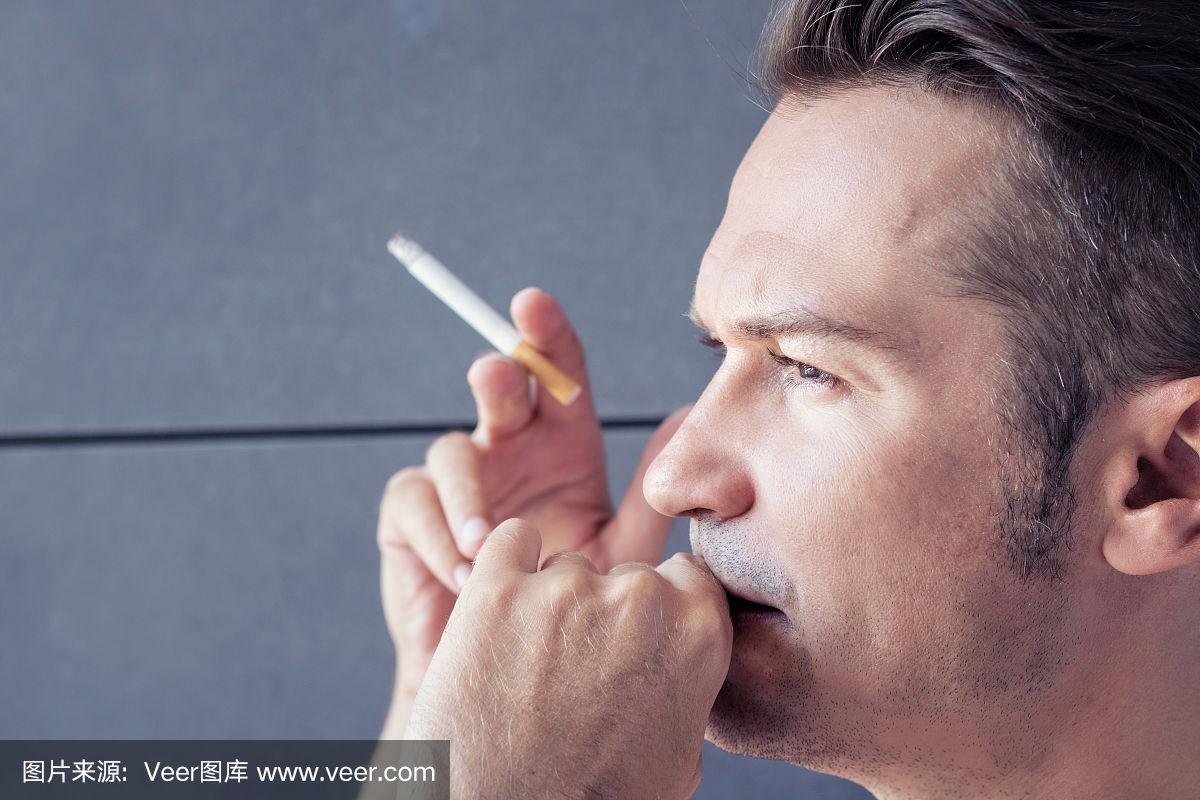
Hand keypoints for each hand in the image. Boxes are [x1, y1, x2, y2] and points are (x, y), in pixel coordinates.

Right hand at [375, 287, 689, 733]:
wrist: (516, 669)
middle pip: (498, 390)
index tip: (532, 303)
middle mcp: (509, 450)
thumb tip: (687, 418)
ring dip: (468, 494)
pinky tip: (464, 572)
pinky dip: (437, 535)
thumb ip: (647, 490)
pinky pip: (413, 501)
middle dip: (498, 375)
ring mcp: (459, 480)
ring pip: (451, 450)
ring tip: (487, 546)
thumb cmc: (570, 603)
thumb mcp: (616, 548)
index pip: (558, 377)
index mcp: (562, 446)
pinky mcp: (412, 516)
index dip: (546, 336)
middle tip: (498, 374)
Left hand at [405, 518, 732, 799]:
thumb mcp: (677, 755)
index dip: (660, 608)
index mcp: (697, 633)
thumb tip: (684, 655)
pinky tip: (500, 616)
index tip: (635, 637)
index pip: (688, 578)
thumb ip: (689, 682)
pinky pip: (510, 542)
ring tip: (529, 672)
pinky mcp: (497, 589)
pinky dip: (506, 567)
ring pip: (565, 567)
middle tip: (576, 674)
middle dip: (604, 614)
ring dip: (551, 603)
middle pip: (624, 575)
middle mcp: (639, 598)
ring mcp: (566, 590)